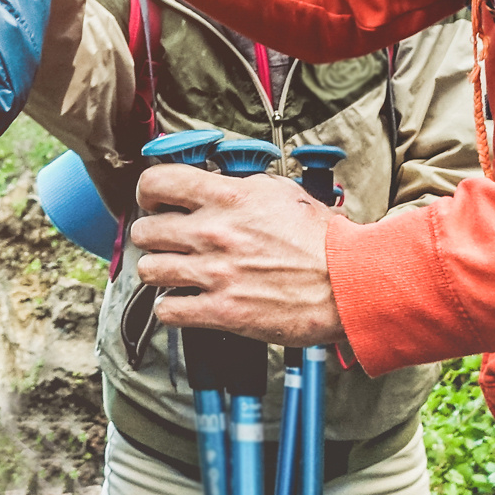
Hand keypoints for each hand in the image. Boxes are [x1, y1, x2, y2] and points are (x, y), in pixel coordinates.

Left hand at [131, 165, 344, 347]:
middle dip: (152, 235)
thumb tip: (214, 182)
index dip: (147, 192)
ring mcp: (216, 273)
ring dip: (158, 272)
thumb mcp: (282, 192)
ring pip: (149, 270)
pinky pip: (168, 310)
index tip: (152, 201)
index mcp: (228, 198)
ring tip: (174, 272)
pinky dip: (170, 308)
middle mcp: (214, 233)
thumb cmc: (323, 240)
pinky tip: (184, 302)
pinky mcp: (222, 311)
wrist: (349, 282)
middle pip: (146, 230)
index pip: (157, 182)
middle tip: (165, 241)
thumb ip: (241, 185)